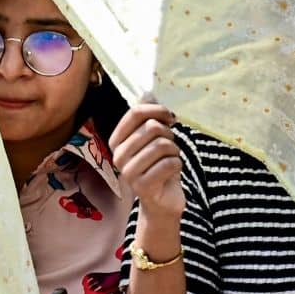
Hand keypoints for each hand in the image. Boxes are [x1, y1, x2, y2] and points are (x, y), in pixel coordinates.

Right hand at [108, 99, 185, 220]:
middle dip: (169, 135)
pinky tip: (172, 172)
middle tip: (170, 146)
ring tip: (170, 159)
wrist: (162, 200)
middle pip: (152, 128)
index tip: (171, 117)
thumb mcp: (153, 138)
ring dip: (174, 151)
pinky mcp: (142, 186)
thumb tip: (146, 93)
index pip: (135, 113)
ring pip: (162, 145)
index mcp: (116, 141)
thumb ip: (148, 115)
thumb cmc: (158, 165)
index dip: (157, 110)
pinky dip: (177, 165)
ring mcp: (128, 172)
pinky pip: (169, 164)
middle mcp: (118, 156)